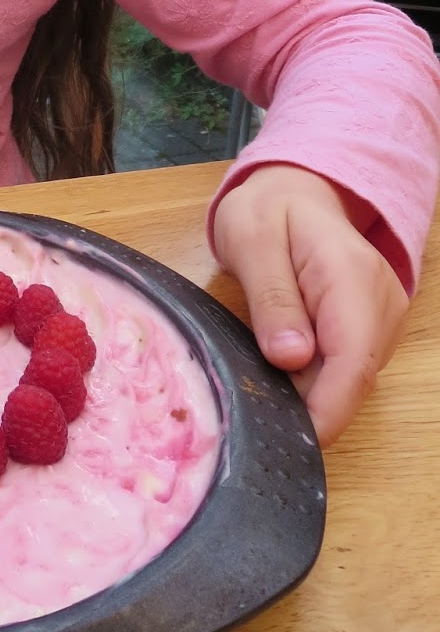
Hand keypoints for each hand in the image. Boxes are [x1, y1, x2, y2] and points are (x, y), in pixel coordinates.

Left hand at [212, 164, 408, 446]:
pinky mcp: (370, 333)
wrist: (297, 191)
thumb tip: (290, 358)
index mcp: (351, 277)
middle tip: (250, 416)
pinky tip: (276, 372)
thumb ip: (272, 298)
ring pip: (349, 382)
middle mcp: (379, 305)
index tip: (289, 439)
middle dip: (309, 408)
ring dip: (307, 395)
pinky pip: (343, 372)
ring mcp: (380, 321)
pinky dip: (311, 382)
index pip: (352, 362)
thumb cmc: (268, 211)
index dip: (325, 410)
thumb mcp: (251, 240)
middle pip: (353, 381)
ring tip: (255, 386)